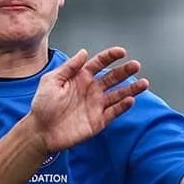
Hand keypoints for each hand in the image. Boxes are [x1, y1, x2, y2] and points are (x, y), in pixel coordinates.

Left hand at [27, 48, 147, 152]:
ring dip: (131, 89)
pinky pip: (114, 112)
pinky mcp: (98, 121)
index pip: (99, 64)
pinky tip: (130, 100)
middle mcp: (91, 90)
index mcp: (80, 78)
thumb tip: (83, 52)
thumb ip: (69, 67)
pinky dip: (123, 106)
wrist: (40, 131)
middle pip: (113, 78)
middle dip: (125, 71)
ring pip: (118, 94)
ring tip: (144, 83)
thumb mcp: (52, 81)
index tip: (121, 52)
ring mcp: (96, 105)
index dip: (110, 57)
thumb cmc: (42, 105)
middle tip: (136, 65)